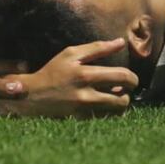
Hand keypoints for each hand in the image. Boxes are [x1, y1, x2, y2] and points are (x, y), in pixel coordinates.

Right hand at [0, 39, 138, 118]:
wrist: (32, 95)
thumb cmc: (53, 71)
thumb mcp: (71, 54)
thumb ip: (98, 48)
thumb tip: (121, 42)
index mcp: (85, 74)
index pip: (122, 77)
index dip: (133, 79)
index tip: (131, 79)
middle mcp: (85, 94)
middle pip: (122, 98)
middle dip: (129, 93)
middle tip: (126, 89)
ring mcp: (83, 111)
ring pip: (115, 112)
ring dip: (120, 104)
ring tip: (116, 97)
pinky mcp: (80, 121)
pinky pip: (105, 120)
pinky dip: (110, 113)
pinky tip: (105, 106)